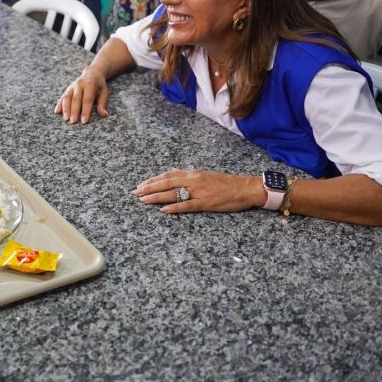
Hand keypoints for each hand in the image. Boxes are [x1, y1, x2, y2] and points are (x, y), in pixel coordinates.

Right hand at [55, 65, 108, 123]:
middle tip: (73, 121)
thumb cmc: (99, 85)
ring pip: (67, 97)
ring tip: (65, 119)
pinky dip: (59, 104)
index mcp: (90, 85)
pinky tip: (57, 112)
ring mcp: (72, 86)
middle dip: (74, 111)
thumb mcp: (104, 92)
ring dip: (65, 108)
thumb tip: (104, 114)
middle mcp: (80, 85)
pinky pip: (62, 96)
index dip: (85, 111)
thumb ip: (102, 103)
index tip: (84, 121)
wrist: (92, 73)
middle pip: (76, 99)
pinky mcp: (68, 89)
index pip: (87, 99)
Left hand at [133, 169, 264, 213]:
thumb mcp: (204, 174)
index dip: (153, 180)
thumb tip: (173, 171)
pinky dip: (174, 207)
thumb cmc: (226, 182)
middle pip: (166, 183)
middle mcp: (193, 180)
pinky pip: (187, 205)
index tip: (141, 184)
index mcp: (193, 173)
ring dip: (156, 197)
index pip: (168, 175)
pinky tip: (163, 210)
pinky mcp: (205, 203)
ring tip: (143, 200)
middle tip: (135, 193)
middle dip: (149, 188)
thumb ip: (187, 174)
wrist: (245, 188)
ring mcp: (199, 192)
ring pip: (173, 193)